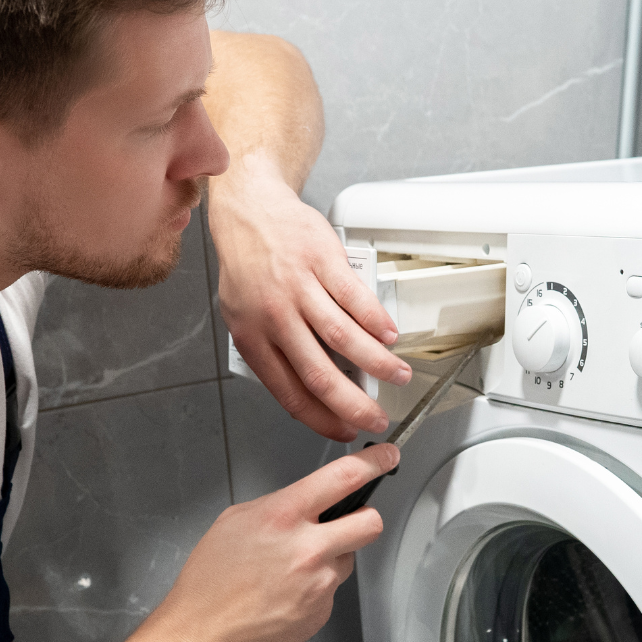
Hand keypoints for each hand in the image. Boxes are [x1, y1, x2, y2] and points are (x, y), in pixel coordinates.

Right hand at [151, 443, 399, 641]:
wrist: (202, 634)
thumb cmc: (211, 581)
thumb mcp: (236, 521)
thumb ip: (279, 505)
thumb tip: (308, 502)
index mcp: (284, 516)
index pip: (344, 477)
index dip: (374, 463)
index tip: (387, 457)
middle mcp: (308, 548)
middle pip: (371, 523)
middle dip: (364, 520)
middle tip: (349, 524)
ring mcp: (319, 582)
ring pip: (348, 559)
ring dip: (330, 560)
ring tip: (291, 571)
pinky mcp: (322, 611)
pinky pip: (331, 590)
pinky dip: (315, 590)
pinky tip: (286, 594)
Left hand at [208, 154, 411, 440]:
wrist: (249, 211)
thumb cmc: (248, 266)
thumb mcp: (243, 316)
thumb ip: (274, 351)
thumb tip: (310, 387)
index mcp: (252, 337)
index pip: (290, 393)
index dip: (322, 419)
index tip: (344, 429)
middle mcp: (275, 316)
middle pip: (321, 375)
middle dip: (355, 405)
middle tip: (377, 418)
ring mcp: (300, 288)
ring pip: (345, 338)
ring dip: (378, 364)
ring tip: (398, 375)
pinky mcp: (323, 262)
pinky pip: (357, 300)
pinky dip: (378, 323)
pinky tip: (390, 336)